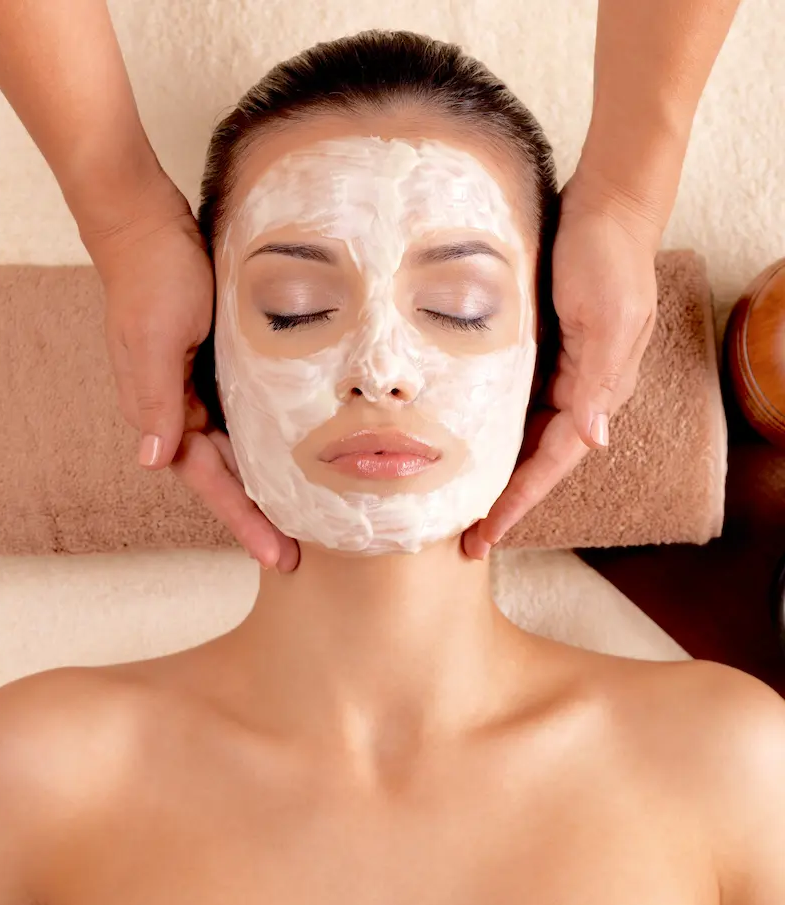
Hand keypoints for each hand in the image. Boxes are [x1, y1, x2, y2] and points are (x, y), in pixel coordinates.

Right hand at [85, 176, 298, 571]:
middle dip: (258, 516)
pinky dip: (269, 442)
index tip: (276, 554)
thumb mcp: (156, 337)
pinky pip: (246, 418)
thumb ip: (154, 399)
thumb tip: (152, 461)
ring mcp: (199, 390)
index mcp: (162, 411)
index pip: (208, 480)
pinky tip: (296, 454)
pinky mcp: (219, 368)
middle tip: (295, 554)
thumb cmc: (153, 276)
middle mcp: (180, 410)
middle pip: (226, 477)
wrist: (149, 222)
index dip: (243, 518)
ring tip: (303, 517)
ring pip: (238, 452)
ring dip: (267, 484)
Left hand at [463, 174, 660, 557]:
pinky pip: (515, 402)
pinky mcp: (543, 350)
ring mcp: (561, 372)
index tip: (487, 534)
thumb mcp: (609, 317)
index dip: (519, 500)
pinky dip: (491, 428)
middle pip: (536, 459)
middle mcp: (579, 390)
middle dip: (504, 500)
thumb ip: (599, 379)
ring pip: (522, 436)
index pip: (553, 461)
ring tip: (459, 503)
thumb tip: (594, 439)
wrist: (605, 203)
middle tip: (465, 538)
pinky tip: (464, 441)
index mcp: (598, 389)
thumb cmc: (607, 256)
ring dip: (494, 470)